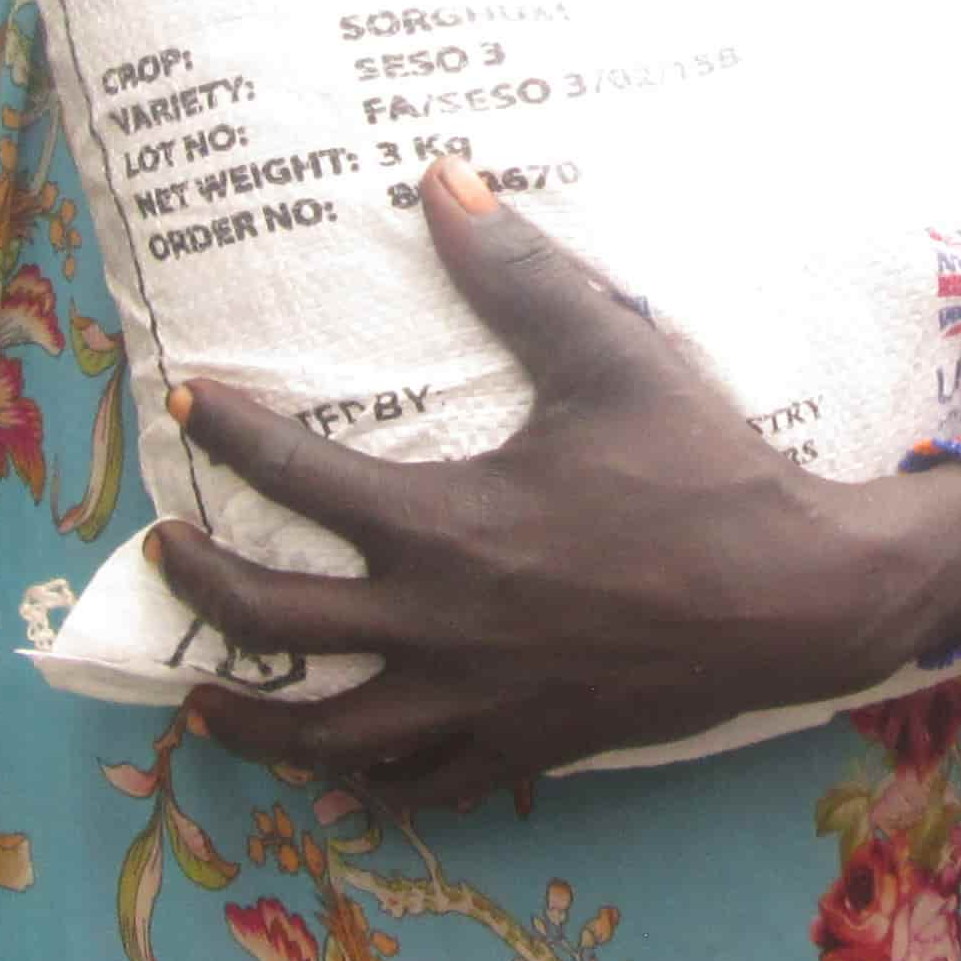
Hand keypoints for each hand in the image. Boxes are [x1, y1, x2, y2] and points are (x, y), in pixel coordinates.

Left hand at [149, 164, 960, 801]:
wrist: (797, 597)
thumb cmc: (703, 473)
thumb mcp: (610, 356)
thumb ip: (517, 273)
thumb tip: (440, 178)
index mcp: (444, 527)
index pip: (294, 478)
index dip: (227, 435)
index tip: (186, 402)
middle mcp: (438, 626)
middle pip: (272, 621)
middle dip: (200, 587)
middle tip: (163, 552)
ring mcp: (475, 701)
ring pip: (327, 736)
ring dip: (252, 718)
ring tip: (204, 700)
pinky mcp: (522, 746)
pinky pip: (418, 782)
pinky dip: (367, 781)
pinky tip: (344, 774)